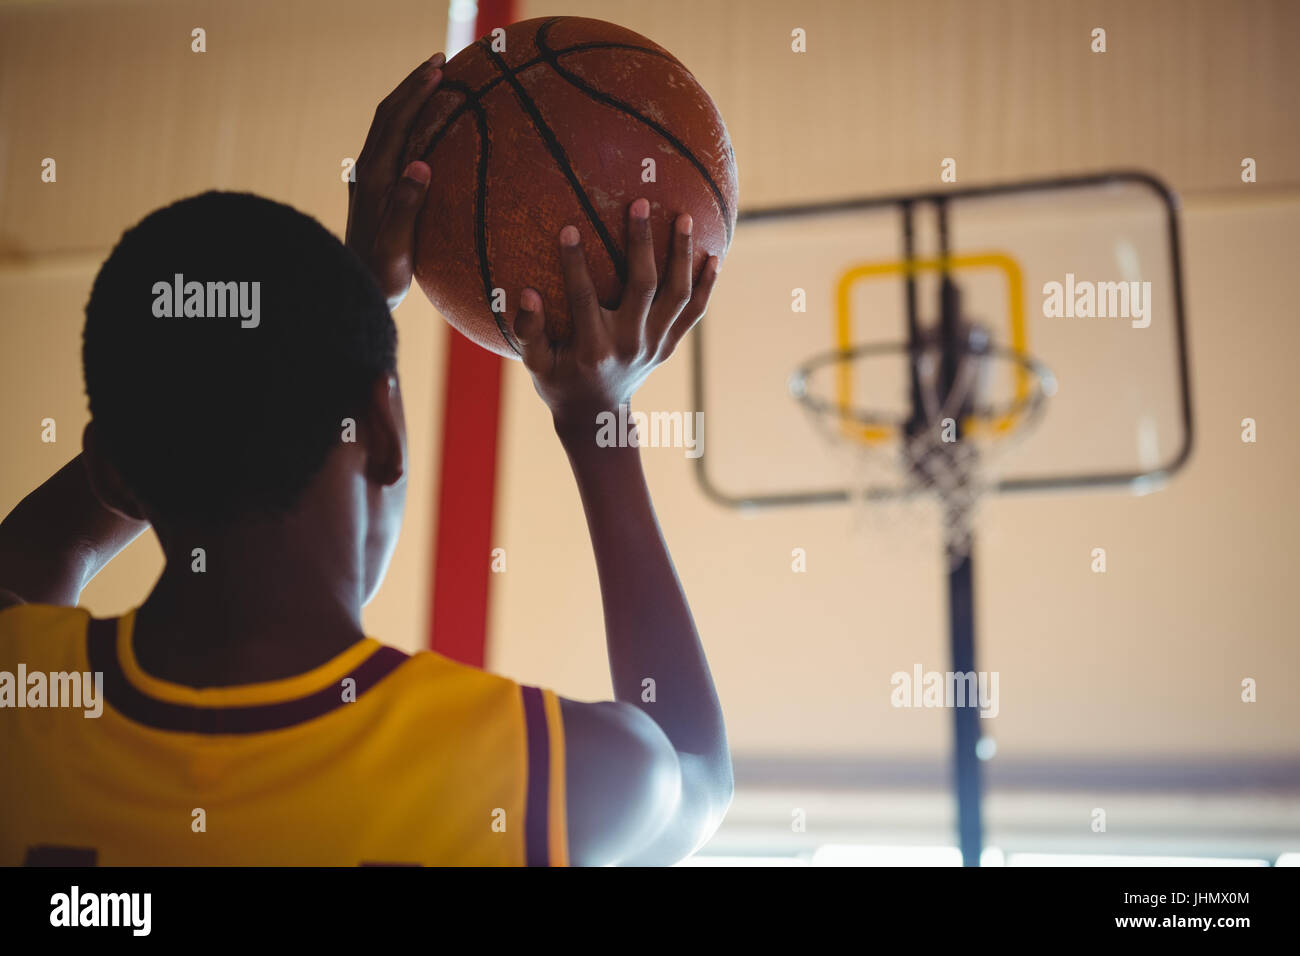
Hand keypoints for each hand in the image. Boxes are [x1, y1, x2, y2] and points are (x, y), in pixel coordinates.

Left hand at [345, 53, 444, 309]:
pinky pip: (390, 142)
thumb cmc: (381, 277)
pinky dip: (407, 122)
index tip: (441, 70)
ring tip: (434, 83)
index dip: (418, 93)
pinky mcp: (371, 189)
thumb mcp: (396, 247)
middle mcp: (367, 172)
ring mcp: (367, 179)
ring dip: (409, 100)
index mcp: (376, 180)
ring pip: (386, 126)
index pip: (397, 123)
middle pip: (389, 115)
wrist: (353, 291)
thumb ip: (406, 207)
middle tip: (441, 62)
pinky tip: (423, 125)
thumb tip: (422, 165)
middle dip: (413, 85)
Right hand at [512, 198, 719, 436]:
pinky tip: (713, 255)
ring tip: (685, 217)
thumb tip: (527, 293)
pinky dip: (706, 285)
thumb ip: (529, 331)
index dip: (575, 263)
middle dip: (641, 243)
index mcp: (593, 348)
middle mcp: (629, 345)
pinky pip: (694, 312)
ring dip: (682, 255)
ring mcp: (654, 345)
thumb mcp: (537, 365)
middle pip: (643, 286)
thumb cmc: (560, 384)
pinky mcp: (669, 346)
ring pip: (677, 295)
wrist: (598, 417)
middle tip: (641, 202)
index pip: (584, 297)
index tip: (570, 228)